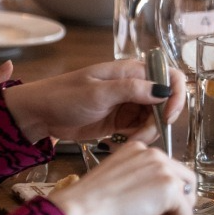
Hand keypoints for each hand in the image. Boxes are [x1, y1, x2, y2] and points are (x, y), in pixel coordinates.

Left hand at [3, 60, 187, 144]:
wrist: (38, 115)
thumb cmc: (64, 96)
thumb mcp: (98, 92)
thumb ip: (132, 90)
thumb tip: (164, 90)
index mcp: (131, 71)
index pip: (169, 76)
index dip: (175, 95)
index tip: (167, 116)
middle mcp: (135, 86)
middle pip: (165, 101)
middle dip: (159, 120)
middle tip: (143, 136)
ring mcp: (128, 104)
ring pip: (154, 118)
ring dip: (148, 133)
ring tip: (128, 142)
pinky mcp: (121, 122)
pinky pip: (141, 130)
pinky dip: (138, 138)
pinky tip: (123, 143)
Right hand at [47, 141, 195, 214]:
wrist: (80, 210)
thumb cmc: (91, 204)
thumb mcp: (119, 183)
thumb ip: (141, 184)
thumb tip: (160, 203)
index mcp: (140, 150)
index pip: (168, 170)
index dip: (165, 194)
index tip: (153, 210)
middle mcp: (155, 154)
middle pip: (184, 181)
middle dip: (175, 205)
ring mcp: (164, 170)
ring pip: (186, 197)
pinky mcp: (169, 188)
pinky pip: (185, 213)